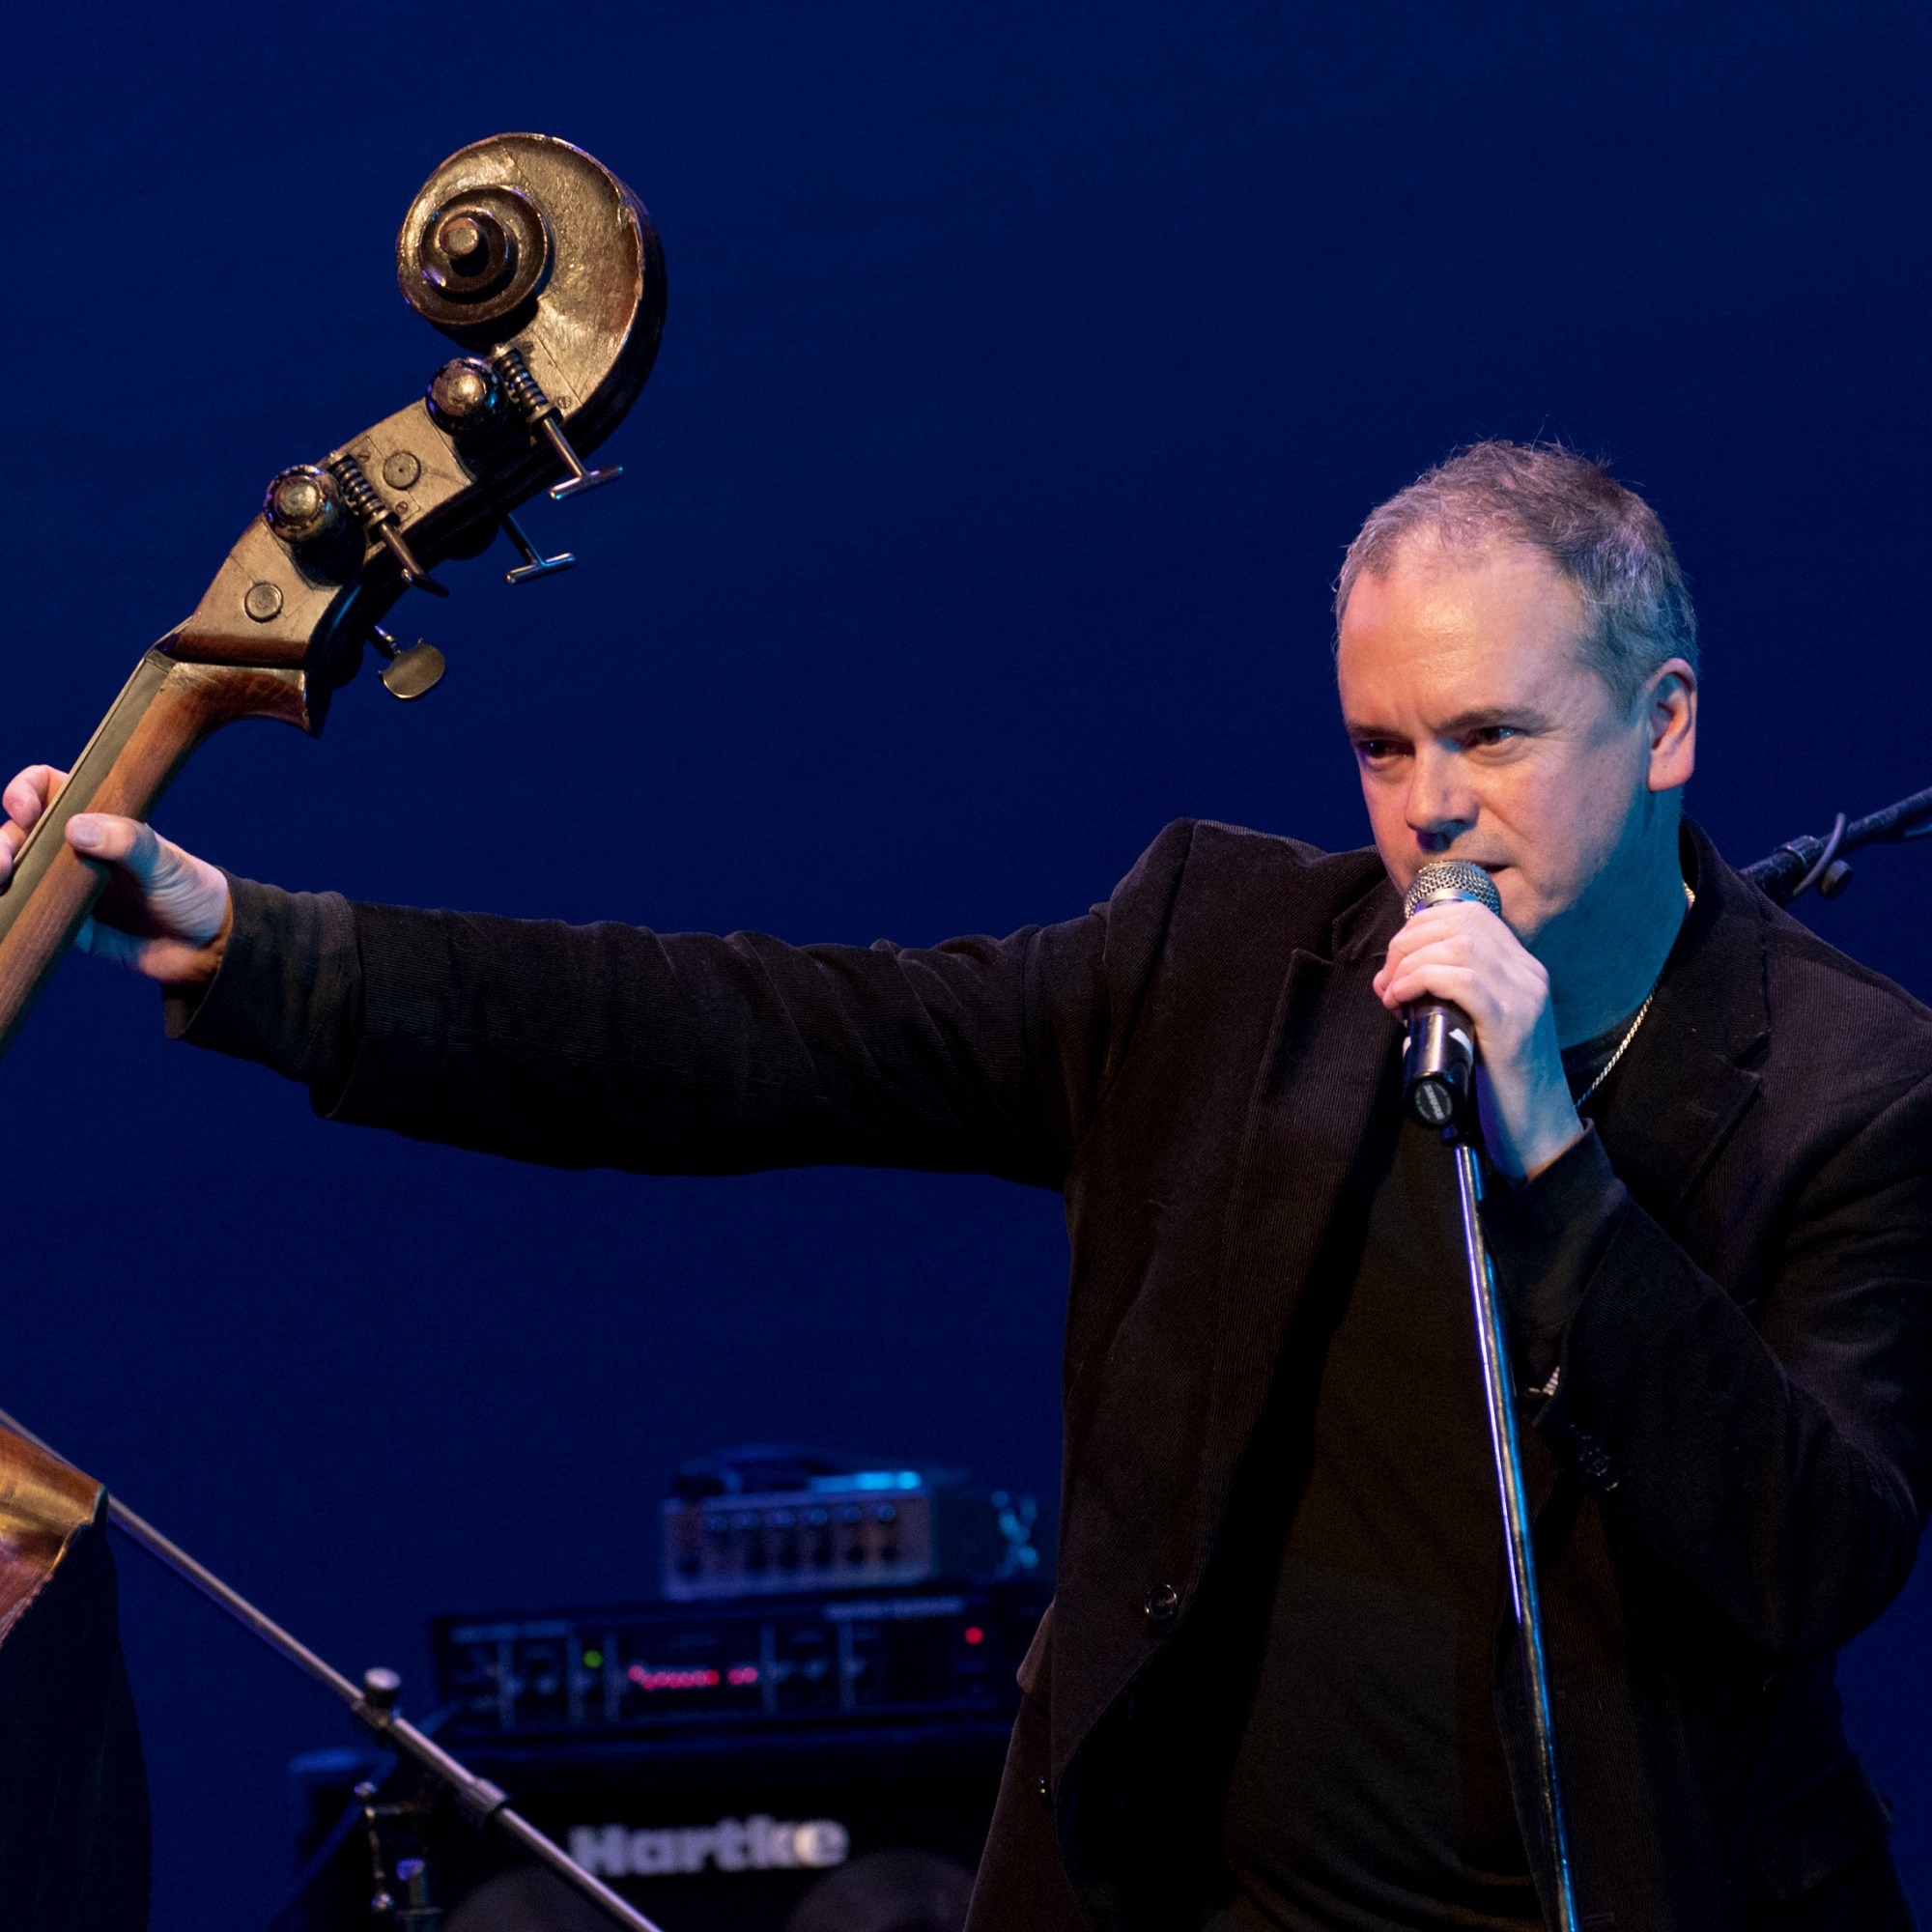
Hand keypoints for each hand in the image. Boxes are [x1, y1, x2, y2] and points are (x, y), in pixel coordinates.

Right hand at [0, 765, 231, 985]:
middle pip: (16, 832)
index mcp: (99, 818)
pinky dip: (6, 910)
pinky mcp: (64, 922)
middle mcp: (75, 847)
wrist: (207, 948)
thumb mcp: (167, 863)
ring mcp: (65, 884)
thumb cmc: (193, 892)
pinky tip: (2, 911)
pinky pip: (23, 912)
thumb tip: (75, 828)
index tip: (25, 809)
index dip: (25, 791)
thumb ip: (129, 842)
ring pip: (13, 871)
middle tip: (1, 865)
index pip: (47, 787)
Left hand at [1372, 898, 1582, 1181]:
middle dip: (1408, 942)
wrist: (1540, 1134)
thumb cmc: (1499, 1087)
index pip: (1471, 915)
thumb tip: (1400, 990)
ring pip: (1458, 944)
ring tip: (1391, 993)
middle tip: (1386, 979)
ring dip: (1409, 962)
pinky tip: (1401, 999)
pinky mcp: (1510, 1024)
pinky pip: (1462, 979)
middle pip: (1459, 922)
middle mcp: (1527, 975)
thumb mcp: (1478, 1030)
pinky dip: (1421, 979)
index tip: (1396, 959)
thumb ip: (1454, 1001)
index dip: (1422, 925)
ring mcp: (1523, 997)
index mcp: (1522, 971)